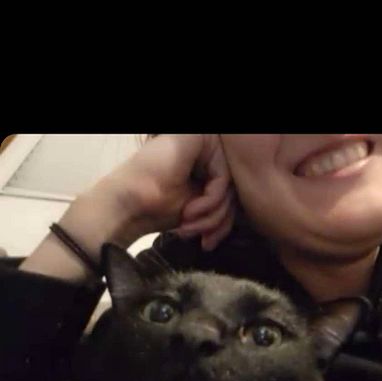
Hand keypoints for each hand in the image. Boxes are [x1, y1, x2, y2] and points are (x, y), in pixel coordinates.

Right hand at [97, 134, 235, 250]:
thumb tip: (253, 207)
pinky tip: (191, 211)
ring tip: (192, 226)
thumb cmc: (157, 208)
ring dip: (214, 214)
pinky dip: (211, 200)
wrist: (128, 205)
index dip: (222, 220)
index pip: (231, 190)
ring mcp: (203, 139)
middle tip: (203, 239)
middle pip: (234, 186)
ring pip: (231, 183)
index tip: (207, 242)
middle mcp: (205, 145)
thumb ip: (223, 200)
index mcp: (204, 159)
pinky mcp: (199, 137)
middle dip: (220, 219)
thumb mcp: (201, 207)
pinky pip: (224, 175)